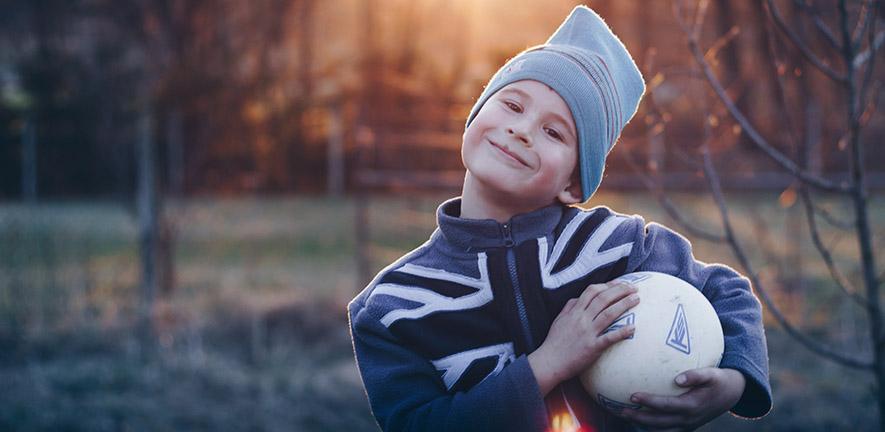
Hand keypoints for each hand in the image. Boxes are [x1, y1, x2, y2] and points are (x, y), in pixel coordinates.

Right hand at [528, 281, 638, 395]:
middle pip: (603, 299)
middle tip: (633, 287)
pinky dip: (622, 332)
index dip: (607, 285)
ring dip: (624, 304)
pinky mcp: (592, 347)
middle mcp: (582, 319)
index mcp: (574, 312)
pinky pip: (609, 338)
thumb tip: (578, 298)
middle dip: (620, 290)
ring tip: (636, 299)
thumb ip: (569, 307)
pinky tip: (633, 328)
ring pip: (608, 314)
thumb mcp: (559, 320)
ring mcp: (587, 333)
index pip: (591, 291)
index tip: (619, 283)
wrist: (549, 362)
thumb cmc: (554, 342)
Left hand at [618, 367, 745, 430]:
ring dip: (642, 423)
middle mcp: (688, 419)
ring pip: (660, 429)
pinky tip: (637, 416)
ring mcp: (687, 425)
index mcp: (692, 406)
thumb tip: (678, 378)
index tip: (633, 395)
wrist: (732, 394)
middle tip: (621, 410)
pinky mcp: (686, 426)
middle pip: (658, 422)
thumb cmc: (719, 379)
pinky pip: (666, 429)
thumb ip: (696, 375)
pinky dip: (651, 425)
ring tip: (624, 415)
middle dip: (639, 417)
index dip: (649, 402)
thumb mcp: (712, 373)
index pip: (665, 406)